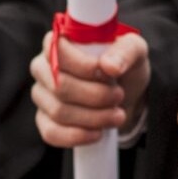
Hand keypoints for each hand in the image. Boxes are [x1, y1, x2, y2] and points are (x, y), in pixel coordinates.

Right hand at [30, 29, 149, 147]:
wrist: (127, 94)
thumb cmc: (125, 65)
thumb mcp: (134, 51)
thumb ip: (125, 51)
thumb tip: (109, 66)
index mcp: (60, 42)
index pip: (56, 50)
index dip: (82, 65)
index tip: (108, 74)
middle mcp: (44, 67)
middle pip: (59, 85)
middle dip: (95, 95)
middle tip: (119, 96)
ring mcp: (42, 94)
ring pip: (59, 111)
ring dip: (93, 117)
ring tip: (117, 115)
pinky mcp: (44, 119)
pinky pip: (51, 133)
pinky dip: (77, 136)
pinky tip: (97, 133)